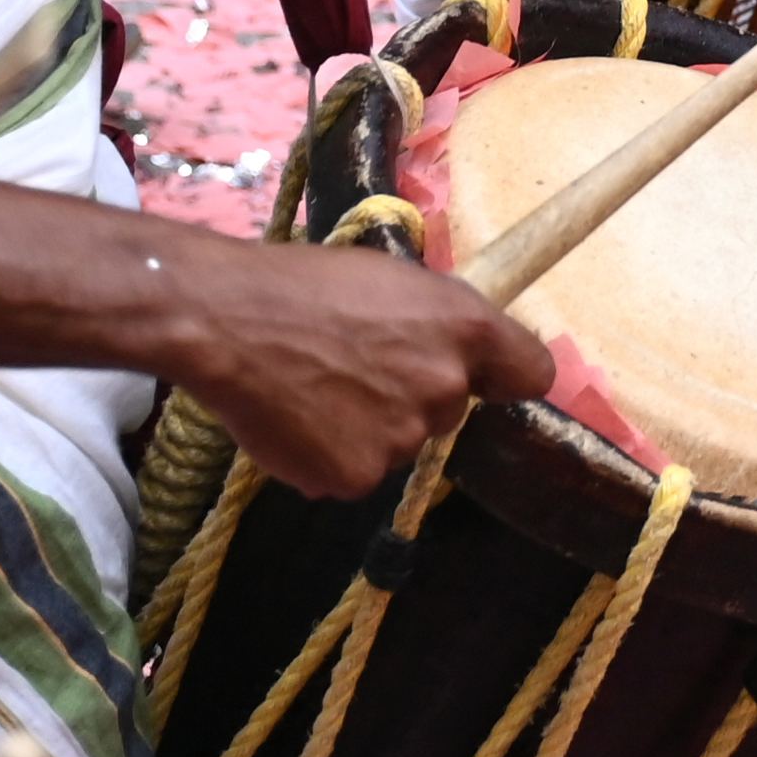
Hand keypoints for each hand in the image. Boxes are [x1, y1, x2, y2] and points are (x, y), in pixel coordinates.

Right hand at [166, 232, 550, 499]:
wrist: (225, 320)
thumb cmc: (301, 284)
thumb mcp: (389, 279)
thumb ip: (435, 320)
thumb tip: (451, 346)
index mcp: (465, 329)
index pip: (532, 373)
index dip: (504, 378)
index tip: (486, 380)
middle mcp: (446, 387)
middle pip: (450, 411)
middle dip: (412, 397)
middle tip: (354, 368)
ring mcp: (403, 438)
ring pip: (397, 442)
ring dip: (366, 427)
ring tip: (313, 387)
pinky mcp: (356, 477)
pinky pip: (352, 473)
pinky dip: (327, 456)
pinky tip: (294, 419)